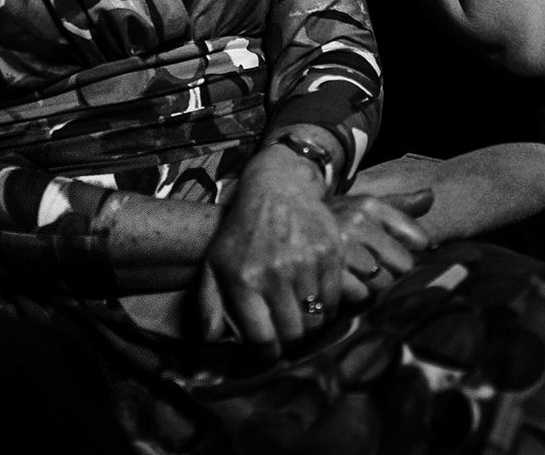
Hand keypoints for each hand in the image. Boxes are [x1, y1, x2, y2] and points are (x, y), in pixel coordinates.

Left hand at [200, 147, 346, 354]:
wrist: (276, 189)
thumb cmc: (242, 232)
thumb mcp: (215, 264)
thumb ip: (209, 304)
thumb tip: (210, 340)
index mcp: (243, 278)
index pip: (262, 338)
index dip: (266, 354)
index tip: (269, 353)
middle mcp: (275, 272)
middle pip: (293, 333)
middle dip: (290, 341)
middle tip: (288, 335)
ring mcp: (305, 262)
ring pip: (316, 319)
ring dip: (310, 324)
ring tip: (302, 316)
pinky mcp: (329, 253)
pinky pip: (335, 299)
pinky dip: (328, 307)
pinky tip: (317, 299)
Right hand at [326, 189, 432, 298]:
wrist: (281, 225)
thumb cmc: (333, 222)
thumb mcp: (363, 207)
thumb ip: (399, 206)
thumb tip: (432, 195)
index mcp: (370, 205)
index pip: (417, 239)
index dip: (408, 249)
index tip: (391, 249)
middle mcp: (358, 222)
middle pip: (403, 265)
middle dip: (390, 270)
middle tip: (367, 265)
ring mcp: (342, 247)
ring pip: (383, 282)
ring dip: (371, 284)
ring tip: (353, 274)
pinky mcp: (329, 272)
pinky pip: (361, 296)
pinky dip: (353, 296)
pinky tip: (342, 285)